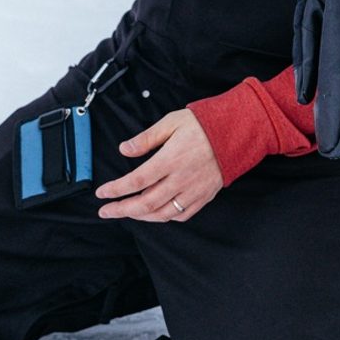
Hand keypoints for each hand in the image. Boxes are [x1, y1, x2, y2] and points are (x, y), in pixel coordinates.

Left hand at [95, 109, 223, 221]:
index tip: (102, 193)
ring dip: (141, 216)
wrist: (237, 131)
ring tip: (127, 212)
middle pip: (146, 203)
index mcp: (171, 159)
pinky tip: (156, 213)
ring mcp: (194, 190)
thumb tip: (124, 149)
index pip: (136, 180)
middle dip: (122, 210)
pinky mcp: (205, 196)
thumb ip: (146, 138)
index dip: (117, 190)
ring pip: (162, 213)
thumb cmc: (204, 124)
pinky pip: (182, 214)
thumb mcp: (171, 122)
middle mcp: (181, 179)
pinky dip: (165, 217)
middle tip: (106, 211)